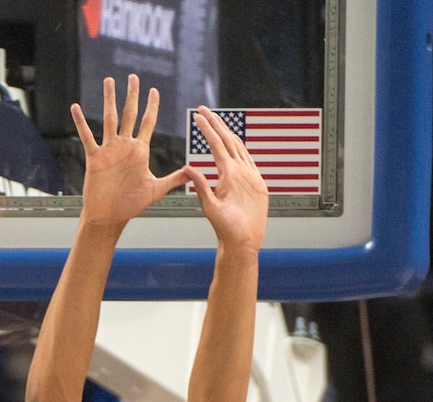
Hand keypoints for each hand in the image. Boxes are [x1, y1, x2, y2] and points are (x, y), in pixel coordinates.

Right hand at [71, 74, 187, 228]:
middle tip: (134, 76)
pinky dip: (81, 122)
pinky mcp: (95, 157)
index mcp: (140, 151)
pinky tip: (76, 108)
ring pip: (110, 119)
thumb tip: (193, 172)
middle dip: (132, 95)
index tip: (154, 90)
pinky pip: (87, 136)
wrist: (110, 216)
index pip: (147, 123)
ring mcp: (109, 150)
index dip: (151, 106)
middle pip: (129, 114)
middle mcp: (125, 146)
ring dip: (109, 99)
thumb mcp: (156, 190)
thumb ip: (174, 179)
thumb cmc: (131, 205)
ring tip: (109, 81)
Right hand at [184, 107, 268, 253]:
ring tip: (217, 123)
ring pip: (240, 148)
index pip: (217, 144)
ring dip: (228, 133)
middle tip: (204, 110)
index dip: (207, 129)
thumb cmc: (226, 229)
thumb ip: (200, 186)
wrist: (245, 242)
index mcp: (230, 174)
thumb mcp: (209, 208)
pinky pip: (249, 160)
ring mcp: (254, 176)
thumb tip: (189, 168)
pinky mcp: (260, 183)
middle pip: (229, 140)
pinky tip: (234, 145)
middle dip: (216, 123)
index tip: (198, 116)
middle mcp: (244, 171)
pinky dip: (239, 149)